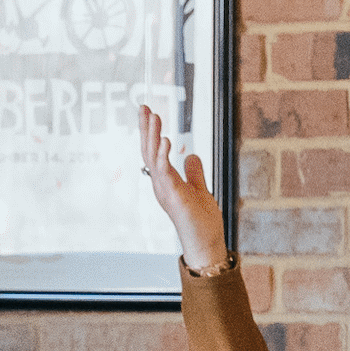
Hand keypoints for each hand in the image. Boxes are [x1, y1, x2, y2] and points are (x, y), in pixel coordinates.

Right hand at [139, 104, 229, 272]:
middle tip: (144, 106)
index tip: (150, 113)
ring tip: (154, 117)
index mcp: (165, 182)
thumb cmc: (201, 222)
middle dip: (146, 129)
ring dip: (153, 137)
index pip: (154, 153)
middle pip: (149, 152)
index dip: (150, 133)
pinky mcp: (173, 197)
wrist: (206, 244)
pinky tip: (166, 140)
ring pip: (153, 158)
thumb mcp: (200, 190)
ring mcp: (165, 191)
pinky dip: (163, 156)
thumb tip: (191, 155)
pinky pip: (164, 173)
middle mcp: (160, 185)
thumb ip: (194, 173)